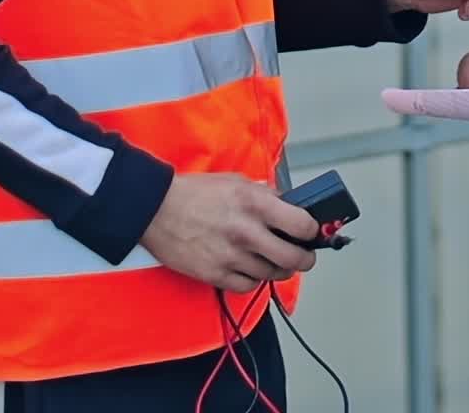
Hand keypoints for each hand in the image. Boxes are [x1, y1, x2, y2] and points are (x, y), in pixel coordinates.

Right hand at [139, 173, 318, 292]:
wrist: (157, 210)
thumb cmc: (197, 192)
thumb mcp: (237, 181)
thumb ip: (265, 195)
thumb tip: (287, 206)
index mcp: (255, 203)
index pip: (301, 225)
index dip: (312, 231)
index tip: (311, 232)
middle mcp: (247, 232)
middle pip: (293, 258)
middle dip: (305, 259)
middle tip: (305, 257)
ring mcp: (231, 257)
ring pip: (271, 275)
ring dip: (279, 270)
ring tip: (278, 261)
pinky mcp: (215, 275)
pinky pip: (247, 286)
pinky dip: (254, 280)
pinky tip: (252, 270)